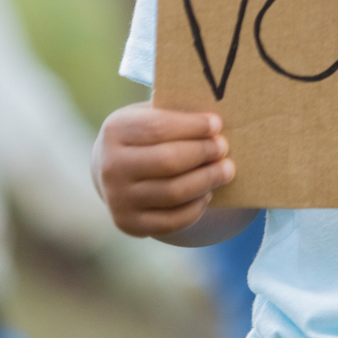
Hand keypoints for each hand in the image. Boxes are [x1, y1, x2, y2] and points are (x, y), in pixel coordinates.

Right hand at [94, 103, 235, 237]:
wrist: (116, 170)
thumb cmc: (148, 136)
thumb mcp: (153, 115)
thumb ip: (179, 114)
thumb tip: (218, 122)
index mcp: (116, 130)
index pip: (158, 128)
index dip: (192, 127)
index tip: (217, 125)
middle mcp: (111, 166)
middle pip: (168, 161)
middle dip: (203, 154)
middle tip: (224, 148)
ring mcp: (117, 198)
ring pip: (174, 192)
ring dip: (207, 180)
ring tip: (226, 170)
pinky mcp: (127, 223)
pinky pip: (171, 220)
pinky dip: (196, 207)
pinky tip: (207, 193)